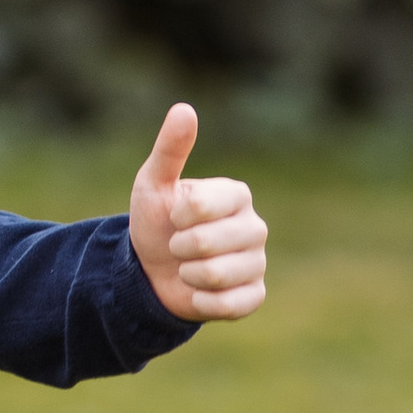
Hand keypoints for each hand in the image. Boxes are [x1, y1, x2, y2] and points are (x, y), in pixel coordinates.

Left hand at [128, 104, 267, 320]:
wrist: (154, 271)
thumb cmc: (157, 221)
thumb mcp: (154, 183)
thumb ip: (170, 149)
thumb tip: (185, 108)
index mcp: (237, 195)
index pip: (202, 205)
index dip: (177, 216)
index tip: (174, 216)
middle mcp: (255, 227)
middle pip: (207, 244)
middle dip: (179, 248)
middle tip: (178, 245)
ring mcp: (258, 263)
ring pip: (217, 275)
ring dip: (188, 275)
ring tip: (188, 267)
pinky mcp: (255, 295)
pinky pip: (228, 304)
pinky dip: (201, 300)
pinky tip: (199, 291)